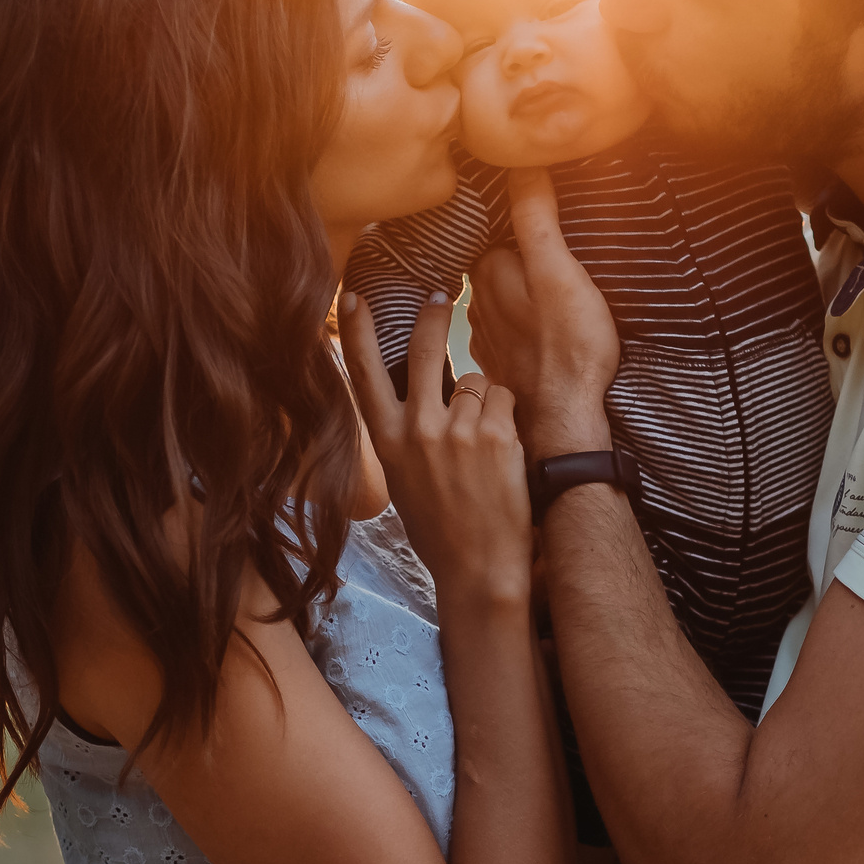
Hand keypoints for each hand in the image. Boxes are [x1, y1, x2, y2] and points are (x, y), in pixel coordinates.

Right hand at [338, 290, 532, 609]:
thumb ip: (403, 436)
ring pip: (475, 379)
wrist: (479, 568)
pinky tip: (505, 448)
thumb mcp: (403, 481)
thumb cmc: (440, 530)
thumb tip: (411, 400)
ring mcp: (458, 430)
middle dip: (435, 314)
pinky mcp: (496, 434)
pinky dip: (508, 415)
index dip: (358, 329)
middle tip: (442, 294)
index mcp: (387, 441)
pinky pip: (503, 397)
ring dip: (484, 399)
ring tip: (485, 442)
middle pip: (424, 349)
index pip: (363, 372)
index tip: (355, 295)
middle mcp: (418, 430)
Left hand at [469, 171, 618, 454]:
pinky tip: (533, 331)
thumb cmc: (569, 347)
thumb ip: (536, 220)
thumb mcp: (560, 273)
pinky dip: (514, 329)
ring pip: (492, 303)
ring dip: (507, 294)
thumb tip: (522, 164)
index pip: (490, 236)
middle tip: (528, 244)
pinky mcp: (505, 370)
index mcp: (490, 278)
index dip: (506, 224)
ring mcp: (490, 342)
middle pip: (487, 269)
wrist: (567, 420)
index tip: (521, 214)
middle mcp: (479, 309)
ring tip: (532, 285)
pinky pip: (503, 338)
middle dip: (503, 256)